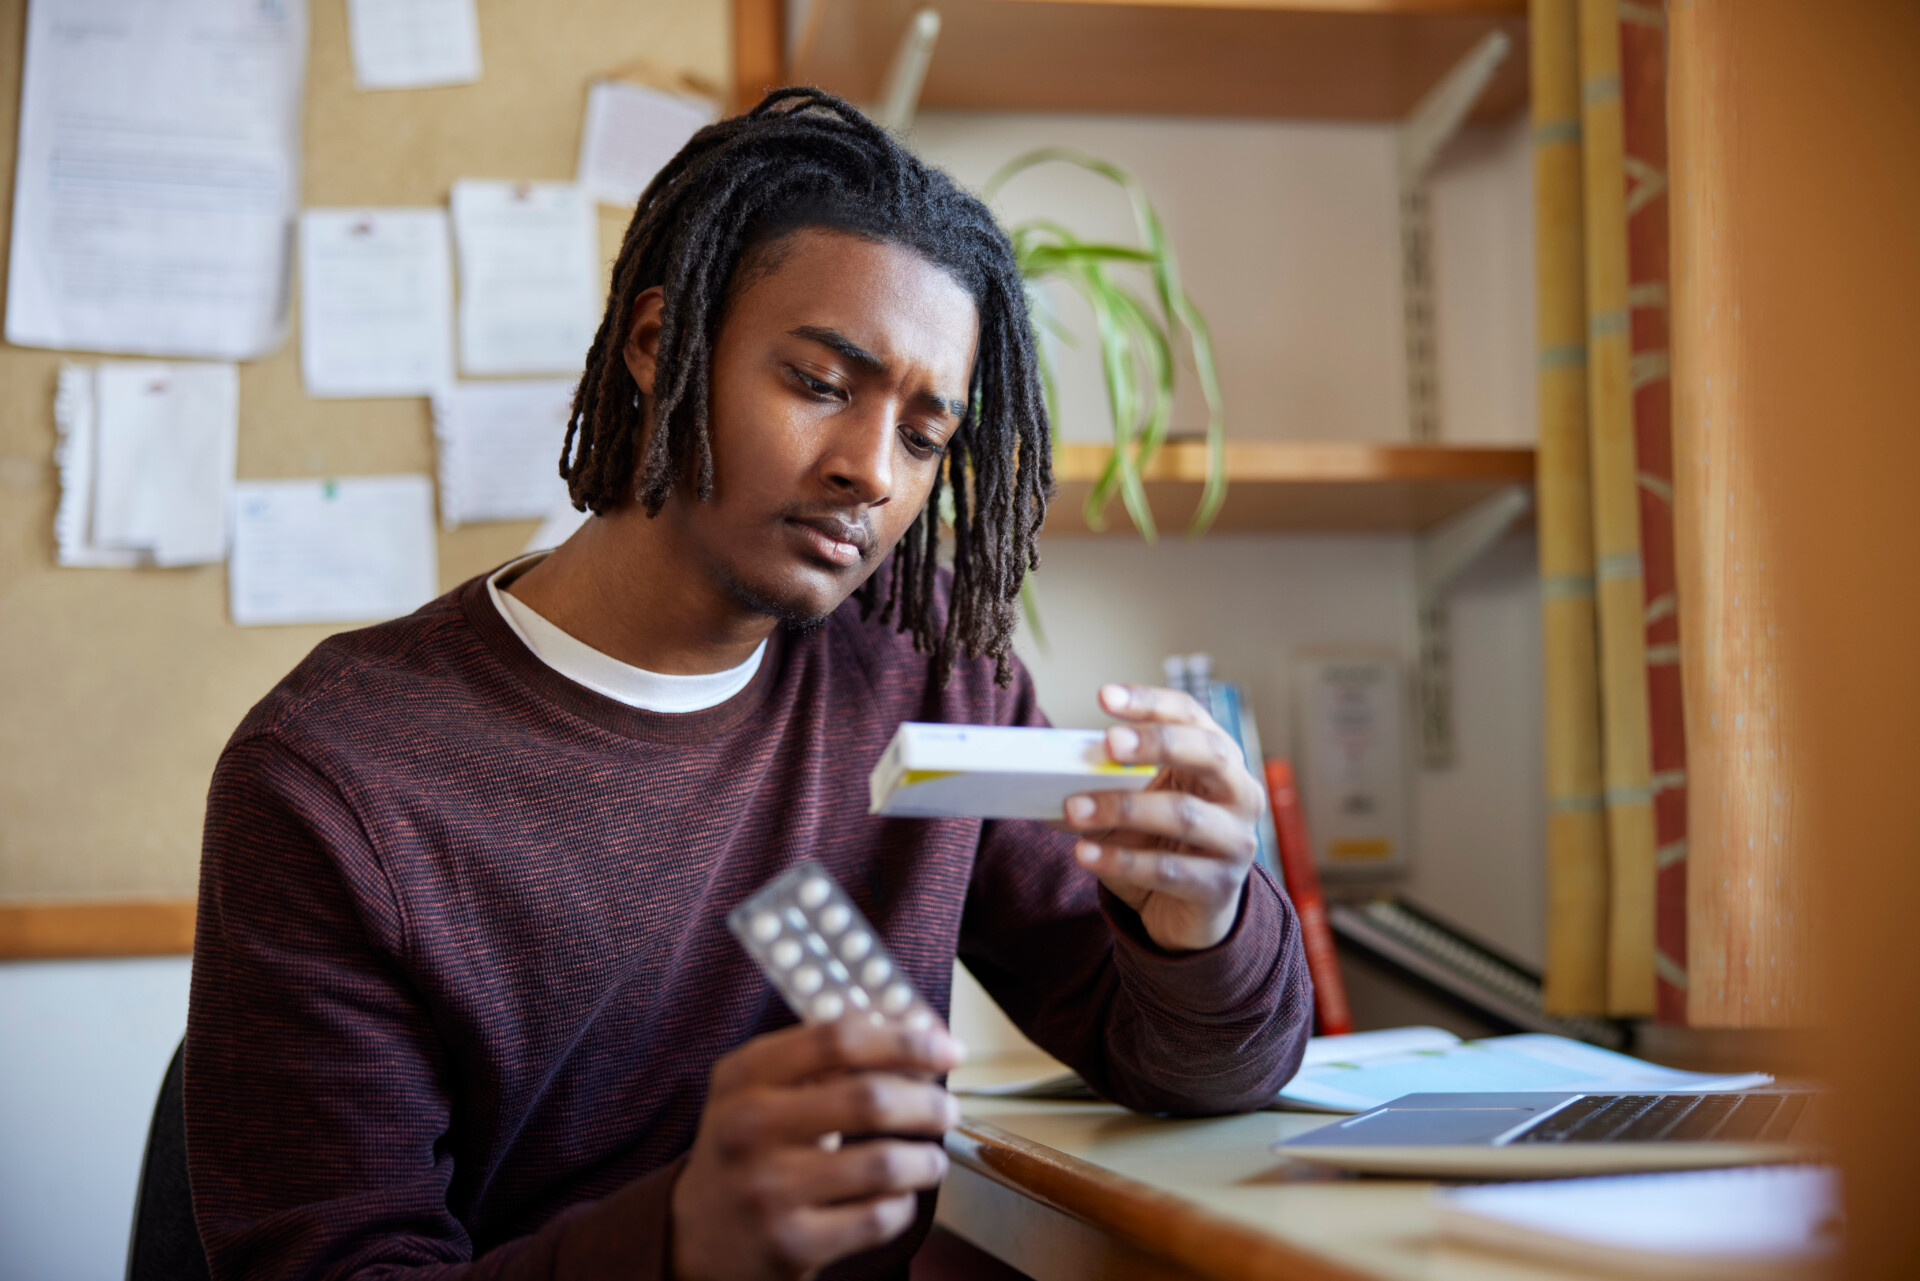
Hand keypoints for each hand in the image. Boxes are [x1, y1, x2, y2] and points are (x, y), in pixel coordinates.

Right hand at [670, 1017, 966, 1280]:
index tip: (948, 1048)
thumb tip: (920, 1036)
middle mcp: (749, 1127)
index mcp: (745, 1075)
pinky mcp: (788, 1243)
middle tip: (946, 1108)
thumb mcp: (759, 1089)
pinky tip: (896, 1196)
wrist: (697, 1235)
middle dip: (927, 1102)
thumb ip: (824, 1059)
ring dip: (925, 1159)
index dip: (905, 1040)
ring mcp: (767, 1189)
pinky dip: (903, 1204)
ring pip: (883, 1163)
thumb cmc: (750, 1147)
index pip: (839, 1039)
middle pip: (870, 1099)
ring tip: (929, 1159)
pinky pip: (877, 1217)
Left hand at [1062, 683, 1263, 952]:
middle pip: (1209, 753)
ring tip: (1074, 809)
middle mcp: (1239, 792)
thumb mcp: (1135, 805)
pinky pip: (1169, 870)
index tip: (1104, 697)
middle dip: (1156, 743)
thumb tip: (1044, 776)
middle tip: (1107, 744)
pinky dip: (1122, 860)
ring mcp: (1235, 841)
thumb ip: (1104, 785)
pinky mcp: (1219, 887)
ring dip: (1124, 808)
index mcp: (1217, 757)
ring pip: (1184, 815)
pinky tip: (1084, 853)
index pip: (1190, 715)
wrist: (1189, 911)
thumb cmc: (1159, 843)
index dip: (1150, 701)